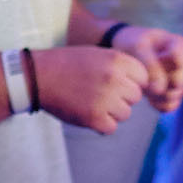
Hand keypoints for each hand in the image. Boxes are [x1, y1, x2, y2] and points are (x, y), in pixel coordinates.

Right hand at [32, 46, 147, 133]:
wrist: (38, 76)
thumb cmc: (67, 64)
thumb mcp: (97, 54)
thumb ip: (121, 67)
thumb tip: (144, 85)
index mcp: (117, 60)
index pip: (143, 78)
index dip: (130, 82)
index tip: (114, 82)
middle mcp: (114, 79)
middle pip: (135, 97)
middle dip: (122, 97)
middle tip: (99, 93)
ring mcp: (105, 99)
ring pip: (125, 114)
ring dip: (111, 112)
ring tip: (91, 102)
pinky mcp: (94, 118)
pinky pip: (111, 127)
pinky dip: (100, 124)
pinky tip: (86, 112)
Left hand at [110, 25, 182, 112]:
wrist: (128, 48)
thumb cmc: (134, 42)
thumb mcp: (139, 47)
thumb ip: (151, 66)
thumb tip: (159, 90)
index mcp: (181, 46)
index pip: (182, 64)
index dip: (162, 68)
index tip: (150, 62)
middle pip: (178, 83)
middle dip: (157, 83)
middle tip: (141, 75)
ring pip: (174, 96)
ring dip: (155, 94)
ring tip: (142, 82)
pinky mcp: (176, 93)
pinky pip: (170, 106)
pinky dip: (156, 103)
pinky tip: (147, 94)